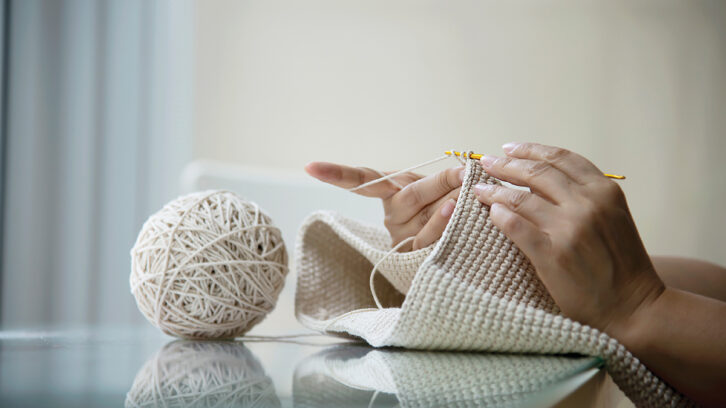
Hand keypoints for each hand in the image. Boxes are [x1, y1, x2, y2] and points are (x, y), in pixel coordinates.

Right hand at [304, 162, 463, 250]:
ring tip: (468, 191)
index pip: (362, 180)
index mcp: (391, 193)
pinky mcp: (416, 260)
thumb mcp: (442, 187)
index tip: (309, 166)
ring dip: (450, 203)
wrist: (456, 249)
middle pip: (409, 196)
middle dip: (439, 182)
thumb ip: (448, 179)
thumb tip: (466, 169)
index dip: (336, 173)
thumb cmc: (447, 207)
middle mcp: (392, 217)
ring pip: (424, 218)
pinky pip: (431, 241)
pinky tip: (457, 214)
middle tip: (464, 171)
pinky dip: (447, 225)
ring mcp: (402, 240)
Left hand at [473, 142, 664, 336]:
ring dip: (494, 191)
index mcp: (604, 190)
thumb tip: (535, 181)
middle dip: (505, 165)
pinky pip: (516, 226)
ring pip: (520, 198)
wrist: (634, 307)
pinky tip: (490, 214)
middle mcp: (587, 203)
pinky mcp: (553, 254)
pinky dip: (499, 216)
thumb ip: (582, 196)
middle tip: (485, 163)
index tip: (508, 148)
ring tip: (479, 189)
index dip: (530, 150)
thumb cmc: (621, 264)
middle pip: (536, 173)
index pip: (560, 158)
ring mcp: (569, 228)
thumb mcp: (610, 217)